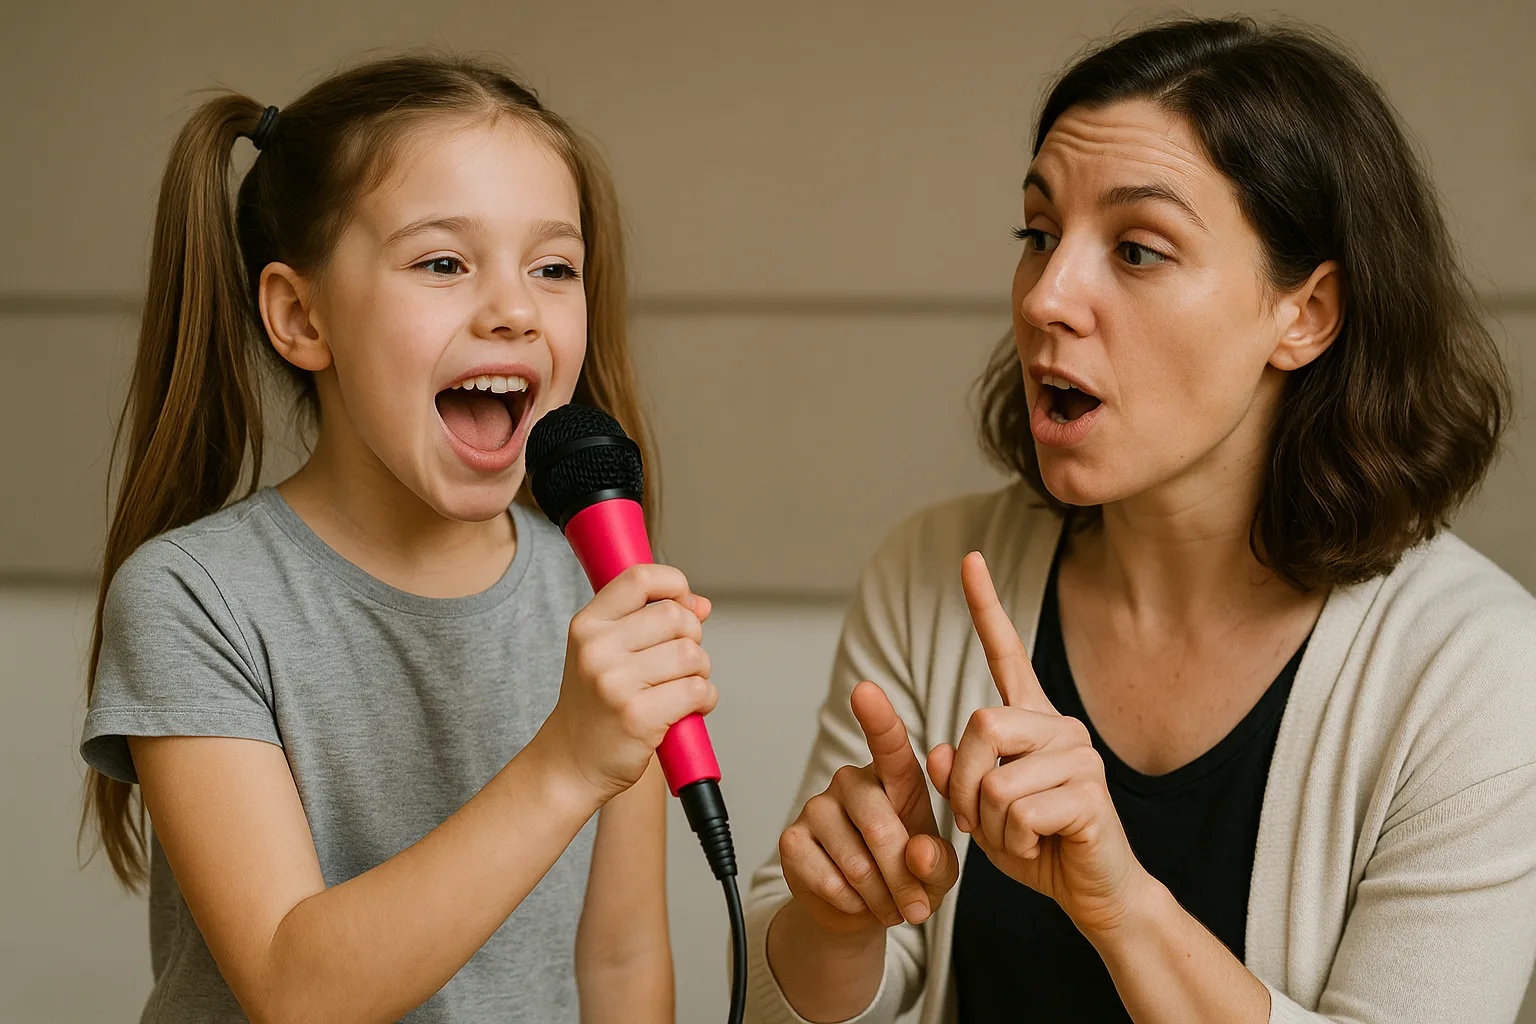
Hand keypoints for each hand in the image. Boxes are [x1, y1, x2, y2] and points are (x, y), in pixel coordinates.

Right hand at [543, 563, 717, 804]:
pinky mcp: (638, 716)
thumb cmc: (596, 705)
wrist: (570, 763)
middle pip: (676, 617)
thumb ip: (651, 622)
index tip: (684, 605)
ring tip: (681, 688)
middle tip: (680, 664)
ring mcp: (615, 683)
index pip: (640, 578)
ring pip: (691, 655)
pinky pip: (696, 690)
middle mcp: (596, 649)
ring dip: (700, 672)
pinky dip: (704, 699)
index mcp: (588, 625)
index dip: (675, 585)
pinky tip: (689, 710)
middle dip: (693, 638)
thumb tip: (701, 604)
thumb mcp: (608, 653)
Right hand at [778, 681, 959, 938]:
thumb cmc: (906, 873)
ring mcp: (817, 807)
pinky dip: (851, 903)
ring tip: (888, 904)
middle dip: (904, 878)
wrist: (861, 907)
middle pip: (881, 826)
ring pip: (856, 862)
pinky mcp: (792, 839)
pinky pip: (828, 880)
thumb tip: (917, 854)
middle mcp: (852, 781)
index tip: (864, 690)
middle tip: (916, 907)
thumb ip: (937, 863)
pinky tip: (855, 899)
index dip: (877, 718)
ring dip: (880, 897)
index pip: (887, 743)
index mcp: (894, 777)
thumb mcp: (937, 872)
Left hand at [927, 552, 1149, 939]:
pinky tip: (1043, 844)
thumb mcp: (982, 812)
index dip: (986, 607)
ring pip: (995, 776)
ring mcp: (1080, 755)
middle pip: (980, 723)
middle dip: (964, 782)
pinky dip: (1014, 840)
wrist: (1093, 893)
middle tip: (978, 818)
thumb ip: (959, 777)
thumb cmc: (1039, 848)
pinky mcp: (1089, 791)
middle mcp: (1059, 726)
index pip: (1007, 653)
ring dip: (989, 821)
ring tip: (1017, 835)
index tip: (969, 560)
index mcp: (1032, 722)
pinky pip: (1018, 810)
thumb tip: (941, 752)